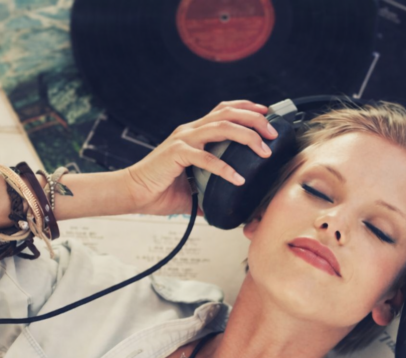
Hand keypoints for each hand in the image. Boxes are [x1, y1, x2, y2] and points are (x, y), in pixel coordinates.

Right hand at [123, 100, 278, 216]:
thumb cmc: (160, 188)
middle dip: (255, 120)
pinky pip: (205, 157)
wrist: (133, 193)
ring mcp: (183, 140)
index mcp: (194, 133)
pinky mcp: (176, 154)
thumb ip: (213, 188)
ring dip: (247, 137)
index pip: (224, 110)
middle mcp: (189, 131)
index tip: (268, 115)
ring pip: (221, 127)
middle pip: (228, 113)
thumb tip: (231, 202)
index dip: (247, 108)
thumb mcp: (194, 185)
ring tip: (263, 151)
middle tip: (272, 134)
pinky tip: (238, 179)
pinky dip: (224, 168)